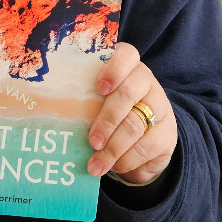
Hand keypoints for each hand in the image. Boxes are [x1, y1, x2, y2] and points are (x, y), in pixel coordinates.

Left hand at [87, 42, 177, 185]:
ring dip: (112, 147)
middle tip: (92, 141)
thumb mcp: (98, 102)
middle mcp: (146, 82)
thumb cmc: (110, 114)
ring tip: (95, 164)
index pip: (127, 55)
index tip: (99, 88)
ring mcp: (160, 107)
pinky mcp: (167, 134)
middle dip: (107, 119)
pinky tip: (114, 166)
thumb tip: (54, 111)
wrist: (144, 143)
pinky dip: (126, 160)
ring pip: (135, 124)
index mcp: (127, 67)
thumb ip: (85, 98)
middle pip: (128, 93)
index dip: (114, 69)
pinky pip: (146, 147)